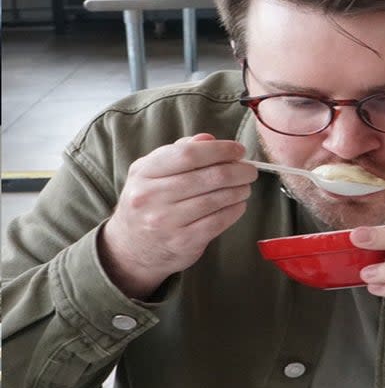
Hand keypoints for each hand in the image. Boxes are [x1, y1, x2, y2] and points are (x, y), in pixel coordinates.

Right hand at [99, 133, 256, 298]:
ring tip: (245, 186)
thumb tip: (209, 139)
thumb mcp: (151, 172)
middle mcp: (152, 196)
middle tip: (250, 171)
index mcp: (144, 172)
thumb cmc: (149, 202)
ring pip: (216, 199)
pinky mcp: (183, 242)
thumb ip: (179, 152)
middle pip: (208, 177)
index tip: (238, 151)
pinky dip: (235, 210)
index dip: (220, 150)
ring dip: (239, 190)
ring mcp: (166, 221)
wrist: (132, 248)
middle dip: (238, 171)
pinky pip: (218, 221)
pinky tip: (239, 204)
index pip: (188, 154)